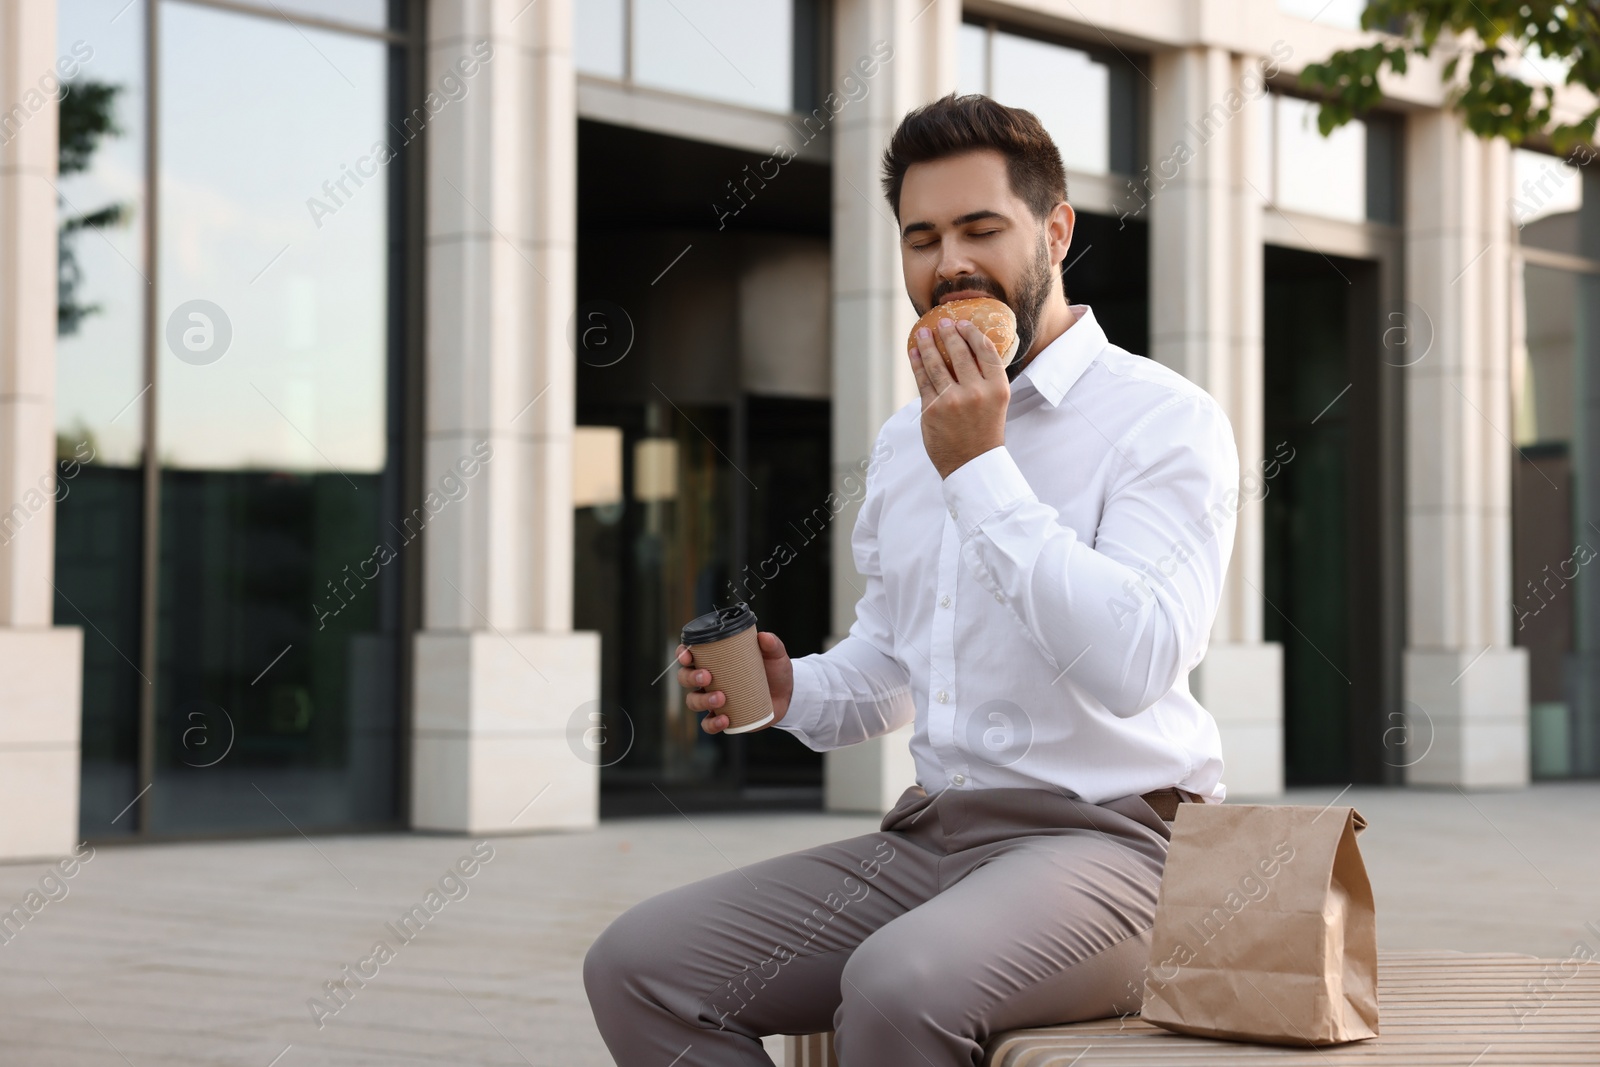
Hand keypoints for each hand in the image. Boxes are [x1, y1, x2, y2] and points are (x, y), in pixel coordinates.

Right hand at [675, 631, 792, 733]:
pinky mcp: (723, 718)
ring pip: (693, 701)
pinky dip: (712, 724)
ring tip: (721, 698)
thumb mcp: (776, 655)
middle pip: (685, 678)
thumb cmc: (775, 671)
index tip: (688, 656)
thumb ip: (772, 644)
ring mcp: (714, 700)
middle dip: (690, 677)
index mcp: (715, 660)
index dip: (682, 654)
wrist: (787, 696)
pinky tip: (724, 719)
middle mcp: (709, 680)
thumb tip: (764, 637)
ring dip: (702, 700)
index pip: (690, 654)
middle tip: (707, 676)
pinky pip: (708, 724)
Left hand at [908, 316, 1008, 478]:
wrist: (972, 464)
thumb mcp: (996, 404)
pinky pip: (922, 380)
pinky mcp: (932, 409)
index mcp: (998, 389)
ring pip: (936, 364)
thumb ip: (986, 379)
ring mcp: (953, 400)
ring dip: (927, 344)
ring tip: (921, 333)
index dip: (972, 333)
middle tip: (941, 322)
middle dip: (948, 333)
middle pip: (959, 353)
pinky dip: (917, 364)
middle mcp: (977, 392)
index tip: (963, 323)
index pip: (985, 351)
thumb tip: (970, 350)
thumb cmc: (984, 432)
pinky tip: (913, 353)